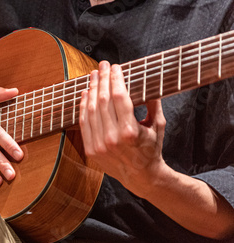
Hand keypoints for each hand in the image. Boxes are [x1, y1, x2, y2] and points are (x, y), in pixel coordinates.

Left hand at [79, 61, 166, 195]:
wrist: (140, 176)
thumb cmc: (152, 149)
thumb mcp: (158, 125)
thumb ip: (152, 103)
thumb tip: (147, 80)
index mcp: (130, 131)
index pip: (118, 97)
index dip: (115, 79)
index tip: (115, 67)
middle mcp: (112, 138)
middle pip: (102, 100)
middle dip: (102, 79)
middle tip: (102, 66)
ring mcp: (99, 145)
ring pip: (90, 110)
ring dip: (91, 90)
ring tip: (93, 76)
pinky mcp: (91, 150)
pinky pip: (84, 123)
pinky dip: (83, 106)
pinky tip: (85, 94)